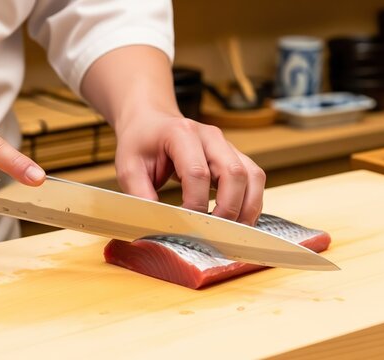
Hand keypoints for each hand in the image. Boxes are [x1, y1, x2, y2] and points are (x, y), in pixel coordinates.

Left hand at [114, 112, 264, 224]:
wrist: (152, 122)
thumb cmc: (140, 144)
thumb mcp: (128, 167)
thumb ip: (140, 194)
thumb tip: (157, 223)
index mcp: (181, 134)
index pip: (198, 172)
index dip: (195, 203)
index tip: (185, 224)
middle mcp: (210, 136)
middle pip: (234, 172)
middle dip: (228, 208)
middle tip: (213, 232)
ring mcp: (227, 145)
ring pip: (252, 176)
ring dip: (247, 208)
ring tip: (232, 232)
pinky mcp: (235, 157)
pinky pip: (254, 180)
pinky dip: (251, 203)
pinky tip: (238, 221)